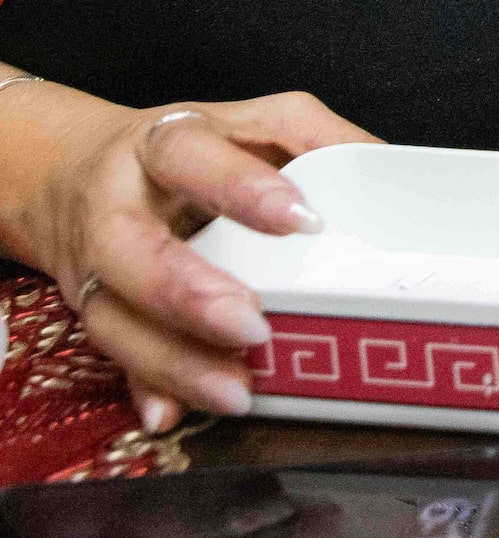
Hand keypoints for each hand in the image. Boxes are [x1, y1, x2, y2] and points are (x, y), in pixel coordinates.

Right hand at [26, 90, 375, 433]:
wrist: (76, 172)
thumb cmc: (193, 150)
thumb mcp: (254, 123)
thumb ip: (316, 138)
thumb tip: (383, 164)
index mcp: (165, 144)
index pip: (193, 157)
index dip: (242, 188)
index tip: (302, 220)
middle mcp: (117, 206)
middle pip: (137, 251)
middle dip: (190, 294)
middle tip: (251, 326)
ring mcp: (96, 266)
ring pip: (117, 318)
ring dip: (176, 360)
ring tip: (236, 389)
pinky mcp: (92, 313)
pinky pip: (113, 357)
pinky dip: (145, 388)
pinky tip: (173, 414)